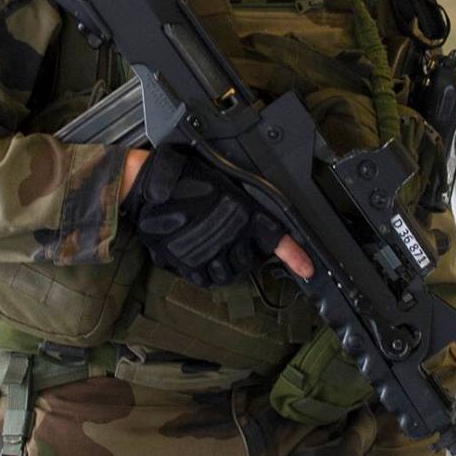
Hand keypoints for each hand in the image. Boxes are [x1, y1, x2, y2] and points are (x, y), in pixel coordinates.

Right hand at [123, 145, 285, 287]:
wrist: (147, 188)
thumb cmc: (184, 176)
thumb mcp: (223, 183)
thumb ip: (243, 206)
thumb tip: (259, 222)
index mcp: (242, 214)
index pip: (276, 240)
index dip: (295, 257)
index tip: (308, 269)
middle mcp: (229, 237)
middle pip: (249, 261)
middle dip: (246, 253)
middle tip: (231, 237)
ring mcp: (207, 254)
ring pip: (228, 273)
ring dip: (226, 264)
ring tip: (214, 246)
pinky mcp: (187, 265)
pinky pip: (205, 278)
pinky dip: (205, 270)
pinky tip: (197, 253)